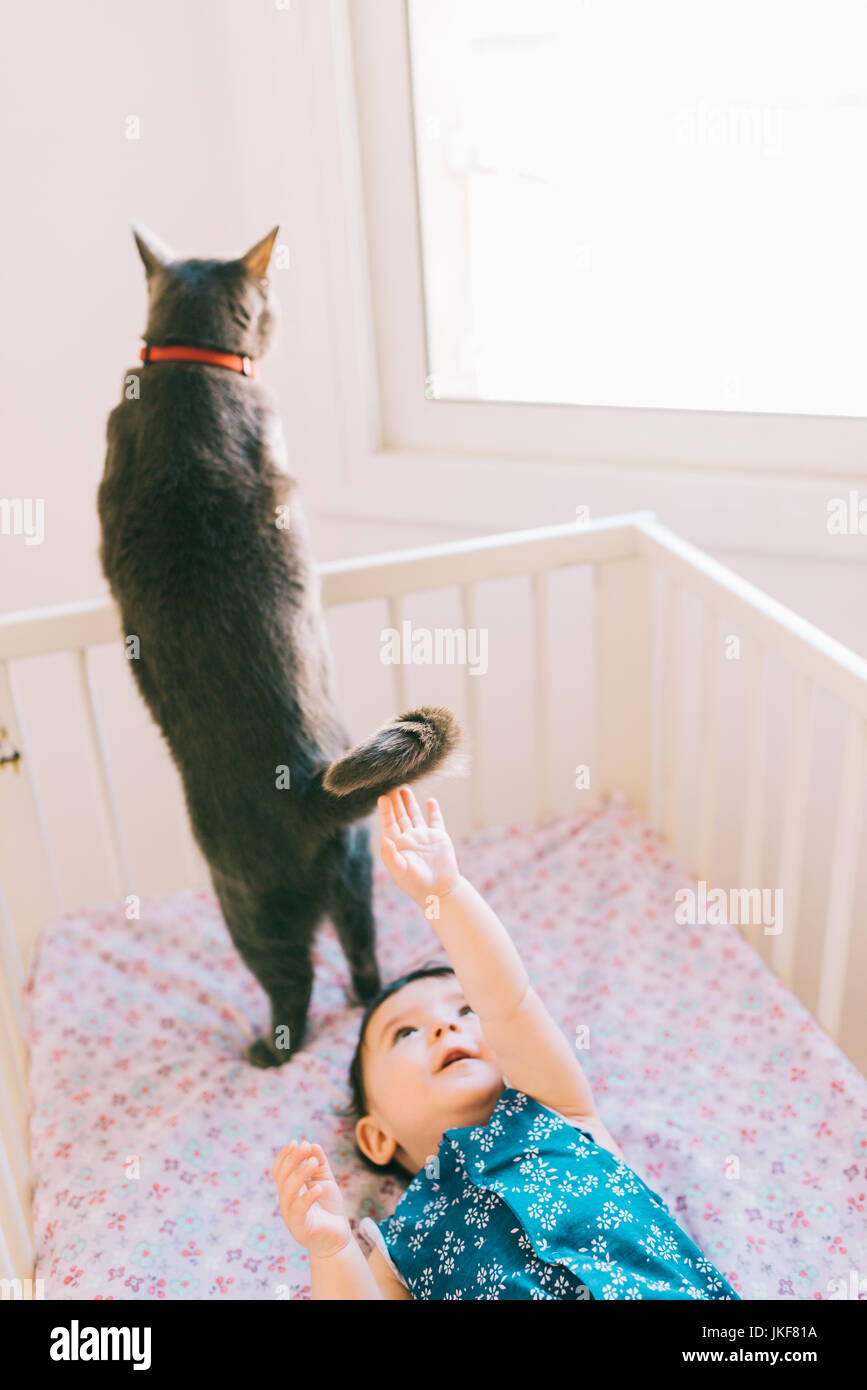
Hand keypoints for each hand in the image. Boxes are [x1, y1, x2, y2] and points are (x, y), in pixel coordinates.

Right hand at [272, 1140, 351, 1259]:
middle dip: (292, 1160)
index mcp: (289, 1190)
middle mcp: (286, 1202)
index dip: (284, 1156)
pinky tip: (318, 1187)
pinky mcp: (300, 1228)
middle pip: (282, 1178)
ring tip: (313, 1162)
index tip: (296, 1142)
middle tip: (305, 1147)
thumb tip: (312, 1144)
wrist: (337, 1238)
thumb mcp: (325, 1181)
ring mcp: (291, 1215)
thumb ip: (319, 1164)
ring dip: (299, 1174)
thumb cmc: (328, 1208)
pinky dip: (307, 1197)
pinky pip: (299, 1211)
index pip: (279, 1171)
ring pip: (288, 1192)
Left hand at [378, 786, 460, 907]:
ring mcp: (423, 836)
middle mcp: (409, 838)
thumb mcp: (400, 871)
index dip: (385, 810)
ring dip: (410, 802)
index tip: (382, 796)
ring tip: (404, 787)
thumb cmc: (416, 884)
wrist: (439, 891)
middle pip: (400, 815)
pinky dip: (433, 810)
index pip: (389, 823)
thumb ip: (391, 855)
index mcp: (397, 845)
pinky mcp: (438, 837)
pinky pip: (435, 820)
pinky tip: (430, 801)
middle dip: (395, 801)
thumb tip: (383, 839)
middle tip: (391, 784)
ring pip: (414, 814)